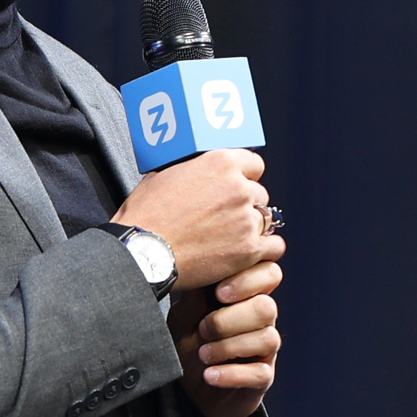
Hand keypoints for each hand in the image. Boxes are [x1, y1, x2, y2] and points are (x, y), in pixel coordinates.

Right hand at [113, 148, 277, 293]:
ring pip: (266, 219)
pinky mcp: (248, 249)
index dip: (245, 176)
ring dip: (252, 226)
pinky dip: (262, 250)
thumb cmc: (146, 217)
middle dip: (246, 204)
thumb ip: (189, 169)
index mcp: (220, 163)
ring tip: (232, 237)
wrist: (144, 253)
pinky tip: (247, 252)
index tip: (239, 185)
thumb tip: (193, 169)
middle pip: (259, 193)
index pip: (254, 164)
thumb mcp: (162, 175)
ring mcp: (246, 219)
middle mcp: (238, 188)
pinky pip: (272, 246)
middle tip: (227, 216)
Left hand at [171, 252, 281, 416]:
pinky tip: (210, 375)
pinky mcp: (262, 378)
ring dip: (229, 346)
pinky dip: (232, 374)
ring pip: (267, 338)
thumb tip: (200, 262)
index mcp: (246, 297)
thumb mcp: (185, 314)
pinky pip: (260, 373)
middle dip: (231, 318)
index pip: (269, 274)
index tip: (219, 292)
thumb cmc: (189, 343)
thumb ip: (197, 291)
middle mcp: (261, 321)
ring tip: (203, 355)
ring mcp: (264, 350)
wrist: (186, 390)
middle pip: (267, 307)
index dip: (250, 279)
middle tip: (204, 328)